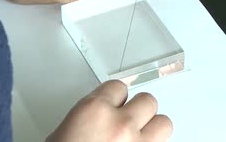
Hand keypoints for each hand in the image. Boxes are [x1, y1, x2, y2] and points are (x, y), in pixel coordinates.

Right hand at [48, 81, 171, 141]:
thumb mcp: (61, 135)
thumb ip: (87, 119)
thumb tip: (97, 120)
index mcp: (94, 111)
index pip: (118, 87)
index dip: (115, 98)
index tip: (113, 105)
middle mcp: (120, 124)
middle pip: (147, 101)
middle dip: (138, 112)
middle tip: (128, 122)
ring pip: (164, 123)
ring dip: (153, 131)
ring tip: (141, 139)